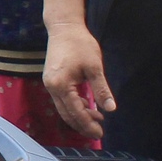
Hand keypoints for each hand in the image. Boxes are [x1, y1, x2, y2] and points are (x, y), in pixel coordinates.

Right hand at [41, 22, 113, 140]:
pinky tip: (88, 106)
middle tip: (98, 132)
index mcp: (61, 85)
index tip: (100, 133)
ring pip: (64, 108)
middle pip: (67, 114)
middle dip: (82, 125)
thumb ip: (101, 90)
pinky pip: (62, 100)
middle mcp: (52, 87)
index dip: (88, 124)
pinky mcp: (52, 80)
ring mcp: (50, 84)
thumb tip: (111, 109)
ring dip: (79, 116)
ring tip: (97, 119)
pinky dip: (74, 106)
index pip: (75, 112)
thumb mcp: (94, 67)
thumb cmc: (80, 44)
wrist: (64, 27)